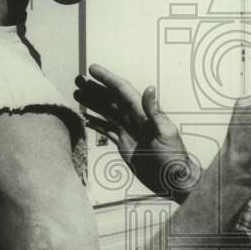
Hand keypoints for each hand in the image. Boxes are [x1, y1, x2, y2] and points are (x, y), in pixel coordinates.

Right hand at [74, 65, 199, 201]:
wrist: (173, 180)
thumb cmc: (173, 157)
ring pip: (107, 112)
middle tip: (78, 79)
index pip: (122, 91)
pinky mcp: (124, 144)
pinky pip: (107, 129)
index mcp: (143, 113)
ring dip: (93, 103)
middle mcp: (134, 118)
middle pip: (111, 99)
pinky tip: (86, 118)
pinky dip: (96, 123)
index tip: (92, 69)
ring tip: (77, 94)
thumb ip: (155, 112)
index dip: (107, 79)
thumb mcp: (165, 133)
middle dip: (95, 88)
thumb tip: (150, 88)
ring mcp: (128, 131)